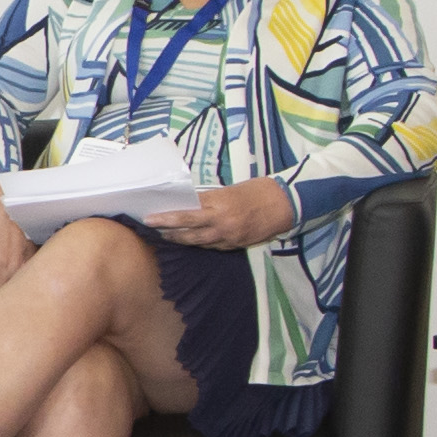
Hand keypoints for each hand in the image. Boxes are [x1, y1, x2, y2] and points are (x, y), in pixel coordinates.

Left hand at [147, 178, 299, 251]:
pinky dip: (200, 243)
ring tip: (166, 236)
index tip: (150, 218)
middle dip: (168, 230)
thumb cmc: (258, 190)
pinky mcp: (236, 245)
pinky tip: (190, 241)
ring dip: (181, 239)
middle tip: (152, 228)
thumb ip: (210, 200)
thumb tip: (190, 205)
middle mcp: (222, 223)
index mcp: (220, 204)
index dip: (167, 216)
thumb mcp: (230, 190)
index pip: (187, 212)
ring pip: (198, 242)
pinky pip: (213, 246)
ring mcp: (229, 236)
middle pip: (188, 230)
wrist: (285, 203)